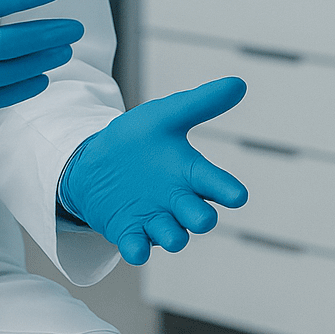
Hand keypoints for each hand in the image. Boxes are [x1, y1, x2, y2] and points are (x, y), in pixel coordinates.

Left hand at [59, 77, 248, 264]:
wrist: (95, 161)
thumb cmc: (138, 139)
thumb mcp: (165, 116)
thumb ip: (201, 102)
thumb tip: (239, 83)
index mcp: (190, 173)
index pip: (216, 183)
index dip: (227, 190)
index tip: (237, 196)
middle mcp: (178, 200)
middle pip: (200, 217)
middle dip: (201, 218)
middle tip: (200, 216)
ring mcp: (154, 219)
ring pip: (173, 237)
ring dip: (173, 237)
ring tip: (170, 234)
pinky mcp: (130, 232)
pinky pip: (137, 248)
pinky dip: (138, 250)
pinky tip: (136, 247)